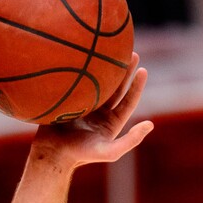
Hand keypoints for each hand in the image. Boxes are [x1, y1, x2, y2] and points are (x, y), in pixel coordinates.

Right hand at [31, 52, 154, 169]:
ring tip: (113, 49)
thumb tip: (151, 125)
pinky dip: (86, 70)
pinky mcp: (71, 99)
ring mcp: (85, 104)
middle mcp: (100, 112)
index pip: (128, 101)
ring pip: (99, 82)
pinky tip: (88, 55)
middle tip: (132, 53)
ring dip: (107, 67)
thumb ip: (131, 140)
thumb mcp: (109, 151)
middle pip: (117, 88)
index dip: (137, 86)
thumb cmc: (81, 153)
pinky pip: (81, 82)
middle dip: (125, 71)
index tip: (143, 70)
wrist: (52, 151)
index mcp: (111, 122)